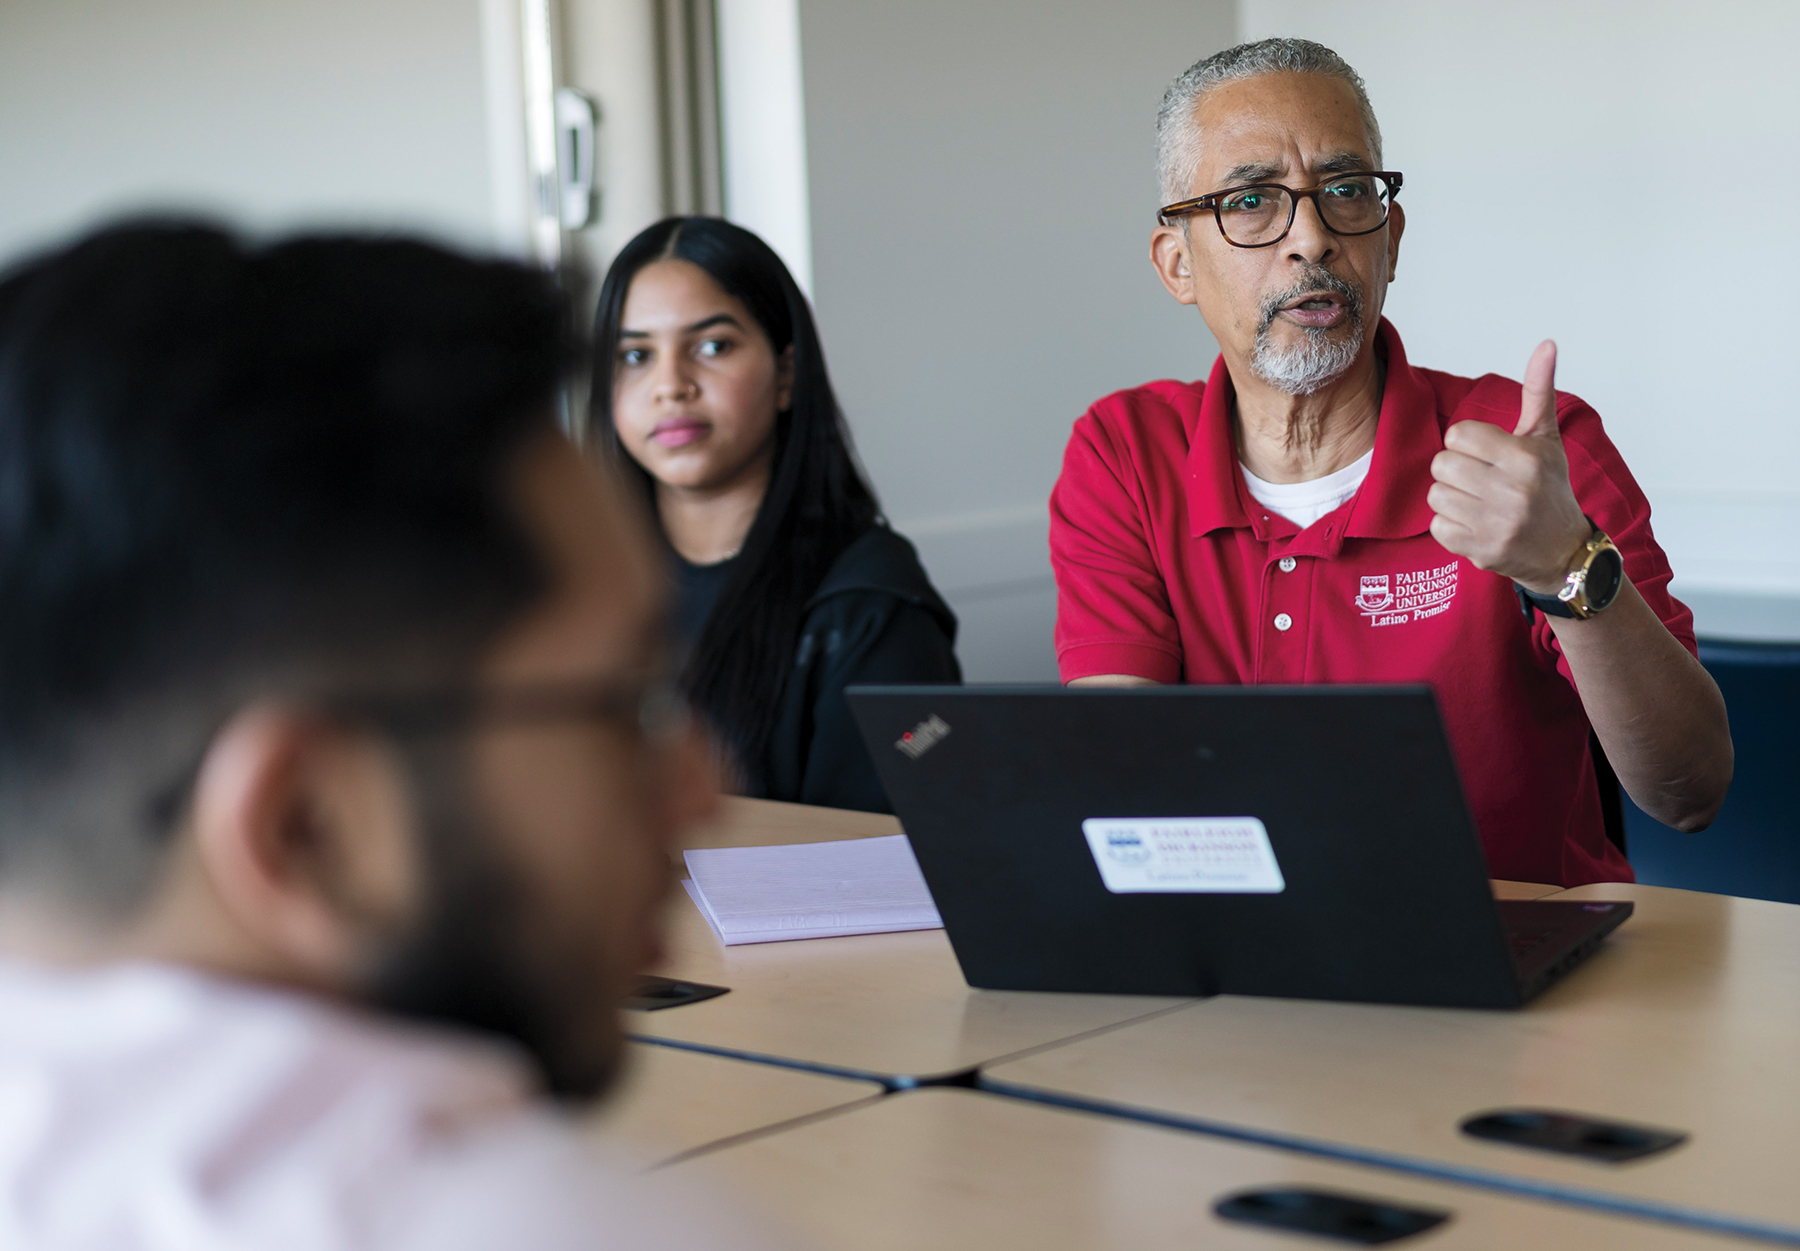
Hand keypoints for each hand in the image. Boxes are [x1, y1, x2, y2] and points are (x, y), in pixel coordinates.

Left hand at [1427, 340, 1591, 594]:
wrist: (1563, 551)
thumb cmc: (1548, 489)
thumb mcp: (1546, 439)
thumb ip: (1538, 392)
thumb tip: (1546, 344)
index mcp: (1525, 458)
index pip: (1459, 435)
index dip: (1466, 443)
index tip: (1485, 454)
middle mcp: (1512, 491)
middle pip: (1441, 464)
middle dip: (1455, 470)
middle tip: (1479, 479)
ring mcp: (1496, 524)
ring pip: (1435, 495)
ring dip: (1451, 498)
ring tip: (1478, 502)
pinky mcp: (1481, 550)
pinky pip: (1437, 527)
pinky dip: (1450, 526)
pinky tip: (1475, 524)